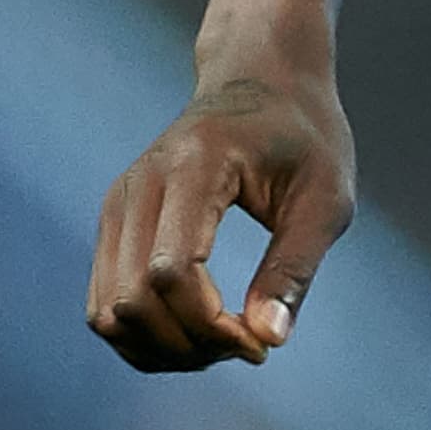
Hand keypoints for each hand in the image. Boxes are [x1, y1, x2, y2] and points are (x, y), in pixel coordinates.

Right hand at [88, 70, 356, 371]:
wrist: (261, 80)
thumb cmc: (305, 136)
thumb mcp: (326, 197)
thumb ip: (295, 267)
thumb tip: (267, 340)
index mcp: (195, 166)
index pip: (170, 270)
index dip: (209, 325)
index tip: (259, 344)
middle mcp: (140, 185)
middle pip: (131, 300)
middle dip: (188, 345)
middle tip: (248, 346)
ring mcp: (118, 204)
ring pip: (107, 313)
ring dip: (162, 349)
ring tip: (224, 342)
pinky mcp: (113, 224)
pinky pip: (104, 304)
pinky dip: (144, 337)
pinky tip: (197, 333)